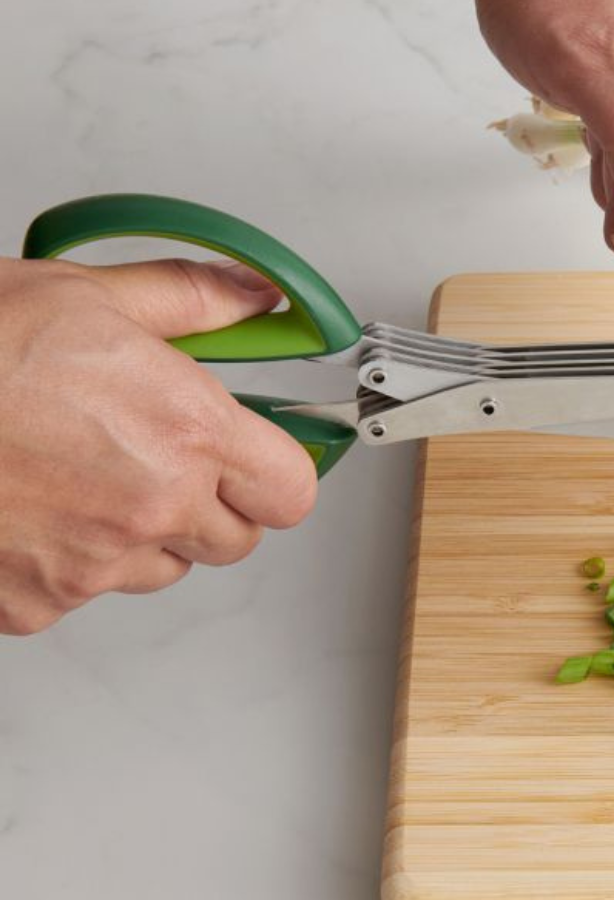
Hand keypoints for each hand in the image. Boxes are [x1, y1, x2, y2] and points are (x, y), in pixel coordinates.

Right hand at [0, 256, 316, 634]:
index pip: (291, 491)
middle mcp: (152, 507)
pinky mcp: (40, 603)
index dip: (279, 474)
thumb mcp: (87, 296)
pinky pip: (89, 592)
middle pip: (238, 538)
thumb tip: (252, 297)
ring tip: (87, 474)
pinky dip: (74, 560)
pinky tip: (37, 506)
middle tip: (166, 457)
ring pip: (167, 569)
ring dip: (148, 533)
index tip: (263, 457)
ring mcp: (95, 565)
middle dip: (215, 502)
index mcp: (185, 431)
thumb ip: (192, 301)